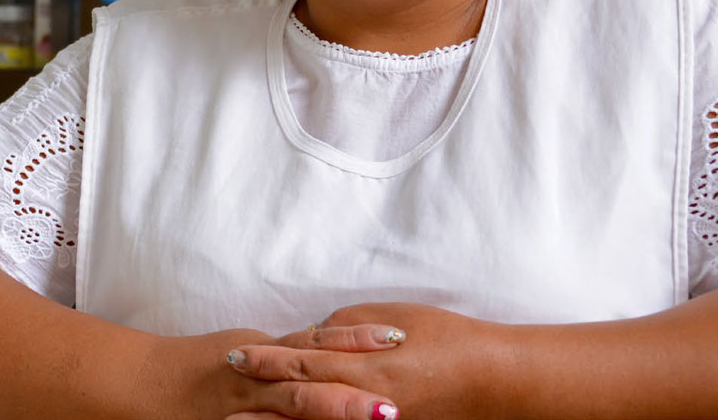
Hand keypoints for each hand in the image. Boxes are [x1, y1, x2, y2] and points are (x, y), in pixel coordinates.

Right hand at [157, 330, 399, 419]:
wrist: (146, 382)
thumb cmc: (202, 366)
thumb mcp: (248, 349)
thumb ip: (287, 353)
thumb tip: (331, 342)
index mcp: (265, 352)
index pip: (315, 342)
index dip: (355, 340)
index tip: (396, 337)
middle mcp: (255, 377)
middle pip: (308, 382)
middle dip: (352, 393)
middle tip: (394, 400)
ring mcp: (244, 406)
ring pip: (293, 410)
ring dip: (333, 414)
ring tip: (375, 418)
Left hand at [222, 304, 516, 419]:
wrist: (491, 379)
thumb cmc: (444, 338)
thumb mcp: (391, 318)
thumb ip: (344, 330)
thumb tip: (310, 337)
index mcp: (364, 365)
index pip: (302, 361)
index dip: (266, 359)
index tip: (235, 355)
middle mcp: (364, 400)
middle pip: (300, 400)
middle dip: (260, 396)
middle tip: (226, 393)